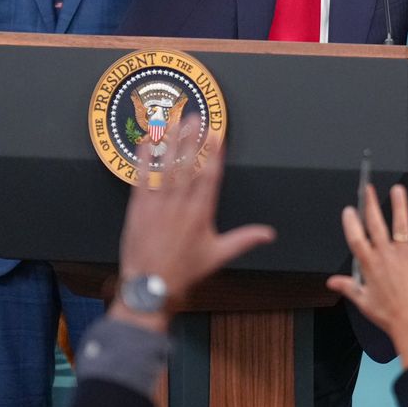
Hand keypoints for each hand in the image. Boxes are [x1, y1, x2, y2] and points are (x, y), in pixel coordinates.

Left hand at [115, 117, 275, 327]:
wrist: (151, 288)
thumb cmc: (184, 273)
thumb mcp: (218, 256)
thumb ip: (244, 240)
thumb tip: (269, 234)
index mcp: (201, 215)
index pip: (209, 177)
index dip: (213, 154)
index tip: (216, 135)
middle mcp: (180, 206)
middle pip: (187, 166)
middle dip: (192, 140)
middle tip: (195, 118)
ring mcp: (158, 205)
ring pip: (166, 168)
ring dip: (172, 143)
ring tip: (176, 123)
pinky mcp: (138, 208)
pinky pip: (142, 178)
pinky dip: (145, 159)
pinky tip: (148, 142)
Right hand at [326, 183, 407, 365]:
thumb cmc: (388, 315)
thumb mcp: (363, 301)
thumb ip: (347, 287)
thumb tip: (332, 282)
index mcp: (369, 265)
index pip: (355, 237)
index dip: (350, 222)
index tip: (349, 209)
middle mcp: (385, 256)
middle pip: (375, 224)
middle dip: (370, 204)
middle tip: (369, 189)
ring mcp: (403, 256)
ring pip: (399, 224)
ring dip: (398, 205)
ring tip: (397, 189)